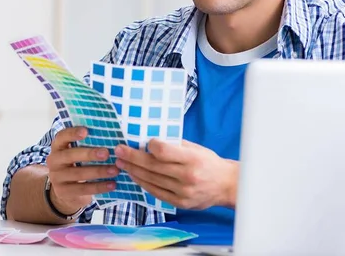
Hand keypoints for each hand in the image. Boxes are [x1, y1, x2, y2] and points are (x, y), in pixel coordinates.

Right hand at [46, 126, 117, 214]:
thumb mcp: (78, 152)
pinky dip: (99, 186)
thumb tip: (109, 133)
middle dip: (89, 154)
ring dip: (99, 171)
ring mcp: (57, 177)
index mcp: (58, 146)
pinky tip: (112, 184)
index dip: (72, 133)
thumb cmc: (77, 164)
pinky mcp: (63, 192)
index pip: (62, 137)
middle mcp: (54, 160)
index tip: (86, 131)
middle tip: (106, 153)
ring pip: (78, 173)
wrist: (66, 190)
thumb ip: (87, 143)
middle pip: (70, 155)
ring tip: (115, 170)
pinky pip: (83, 189)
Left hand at [114, 139, 238, 209]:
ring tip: (121, 163)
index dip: (150, 146)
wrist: (226, 185)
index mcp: (192, 159)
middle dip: (132, 157)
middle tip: (119, 150)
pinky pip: (156, 192)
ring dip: (133, 170)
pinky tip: (134, 176)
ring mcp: (183, 192)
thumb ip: (175, 145)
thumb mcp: (196, 148)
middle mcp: (187, 177)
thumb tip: (149, 141)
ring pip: (151, 180)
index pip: (164, 152)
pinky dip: (143, 183)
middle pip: (153, 166)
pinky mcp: (180, 203)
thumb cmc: (209, 162)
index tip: (143, 142)